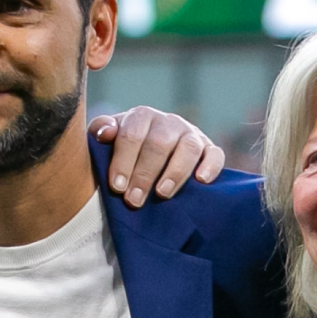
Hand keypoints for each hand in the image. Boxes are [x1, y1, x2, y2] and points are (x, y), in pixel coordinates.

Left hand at [95, 107, 227, 205]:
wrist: (151, 154)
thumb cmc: (124, 151)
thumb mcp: (107, 140)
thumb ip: (100, 132)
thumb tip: (105, 133)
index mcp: (141, 117)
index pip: (132, 134)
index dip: (123, 161)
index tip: (117, 187)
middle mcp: (168, 122)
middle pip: (159, 143)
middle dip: (145, 174)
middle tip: (134, 200)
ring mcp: (191, 134)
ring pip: (188, 147)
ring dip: (175, 172)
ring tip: (162, 194)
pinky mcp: (209, 148)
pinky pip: (215, 154)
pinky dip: (211, 166)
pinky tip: (201, 181)